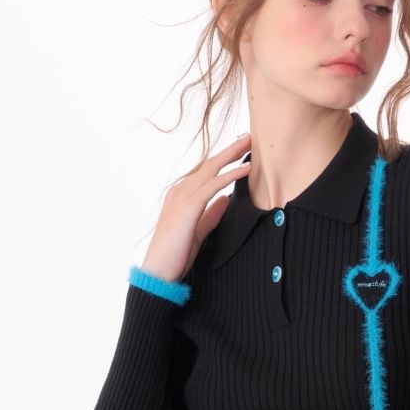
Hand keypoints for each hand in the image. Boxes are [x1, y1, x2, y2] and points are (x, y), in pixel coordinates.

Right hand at [140, 133, 250, 281]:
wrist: (159, 271)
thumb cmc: (176, 254)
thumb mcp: (199, 230)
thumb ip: (212, 214)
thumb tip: (226, 200)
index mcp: (181, 196)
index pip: (205, 173)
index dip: (223, 160)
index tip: (241, 151)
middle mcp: (180, 191)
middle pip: (209, 164)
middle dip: (230, 150)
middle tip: (249, 137)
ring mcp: (182, 196)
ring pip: (211, 169)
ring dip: (232, 155)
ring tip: (250, 144)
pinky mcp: (188, 206)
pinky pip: (214, 185)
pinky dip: (230, 175)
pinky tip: (245, 169)